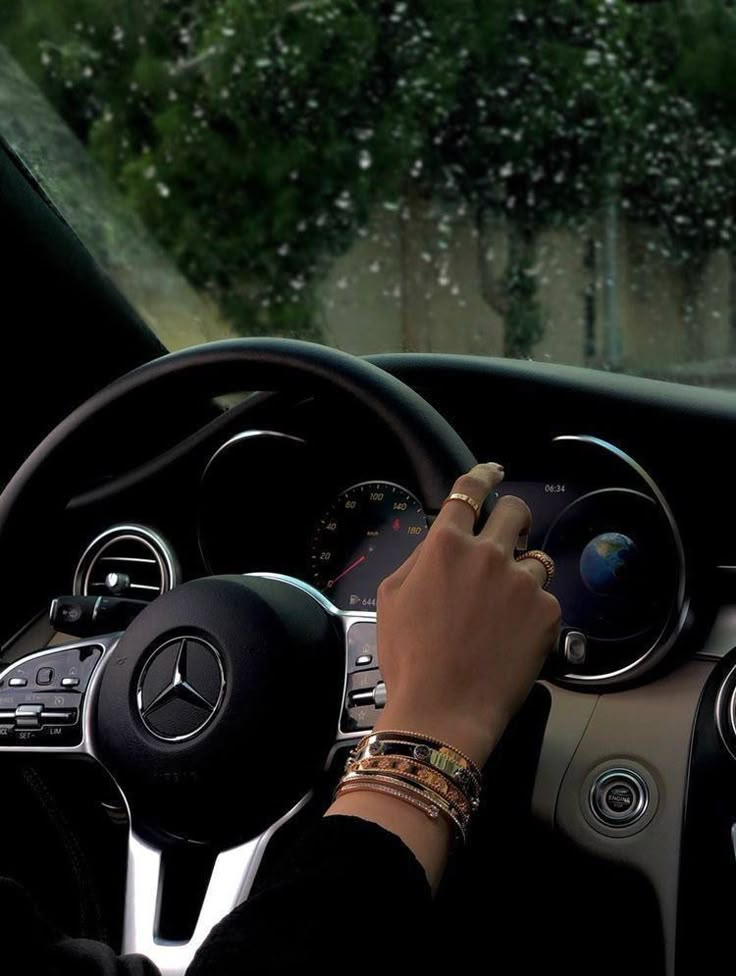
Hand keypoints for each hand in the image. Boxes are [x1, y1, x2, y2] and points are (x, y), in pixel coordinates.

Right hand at [373, 462, 559, 765]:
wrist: (443, 709)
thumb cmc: (410, 657)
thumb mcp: (392, 598)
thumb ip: (420, 559)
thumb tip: (441, 543)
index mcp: (446, 545)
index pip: (469, 492)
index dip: (483, 475)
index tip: (492, 471)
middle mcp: (488, 554)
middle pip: (515, 511)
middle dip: (514, 517)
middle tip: (509, 535)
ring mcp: (522, 583)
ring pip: (536, 559)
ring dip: (523, 573)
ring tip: (505, 607)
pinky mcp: (547, 612)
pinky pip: (545, 599)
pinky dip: (532, 612)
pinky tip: (513, 636)